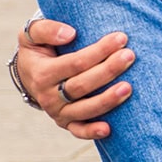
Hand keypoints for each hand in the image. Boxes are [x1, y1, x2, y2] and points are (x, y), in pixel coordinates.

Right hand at [16, 18, 135, 139]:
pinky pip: (78, 130)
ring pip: (83, 110)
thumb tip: (69, 34)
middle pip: (81, 86)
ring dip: (107, 100)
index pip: (74, 63)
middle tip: (130, 55)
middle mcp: (48, 95)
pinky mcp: (66, 122)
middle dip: (108, 71)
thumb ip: (46, 29)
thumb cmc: (40, 47)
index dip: (98, 51)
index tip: (121, 37)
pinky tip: (109, 128)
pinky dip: (92, 132)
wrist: (31, 71)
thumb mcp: (32, 33)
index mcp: (42, 73)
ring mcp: (57, 111)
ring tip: (128, 87)